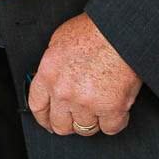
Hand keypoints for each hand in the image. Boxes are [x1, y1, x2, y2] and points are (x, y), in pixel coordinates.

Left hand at [27, 13, 140, 136]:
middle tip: (77, 116)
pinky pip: (110, 128)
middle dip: (68, 122)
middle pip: (60, 125)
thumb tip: (54, 77)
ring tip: (99, 106)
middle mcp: (64, 92)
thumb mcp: (60, 40)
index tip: (49, 120)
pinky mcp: (111, 108)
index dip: (44, 117)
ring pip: (85, 129)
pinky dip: (114, 121)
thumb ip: (54, 65)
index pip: (38, 106)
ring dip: (92, 121)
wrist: (121, 29)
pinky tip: (116, 109)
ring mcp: (87, 103)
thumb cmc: (94, 30)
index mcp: (49, 74)